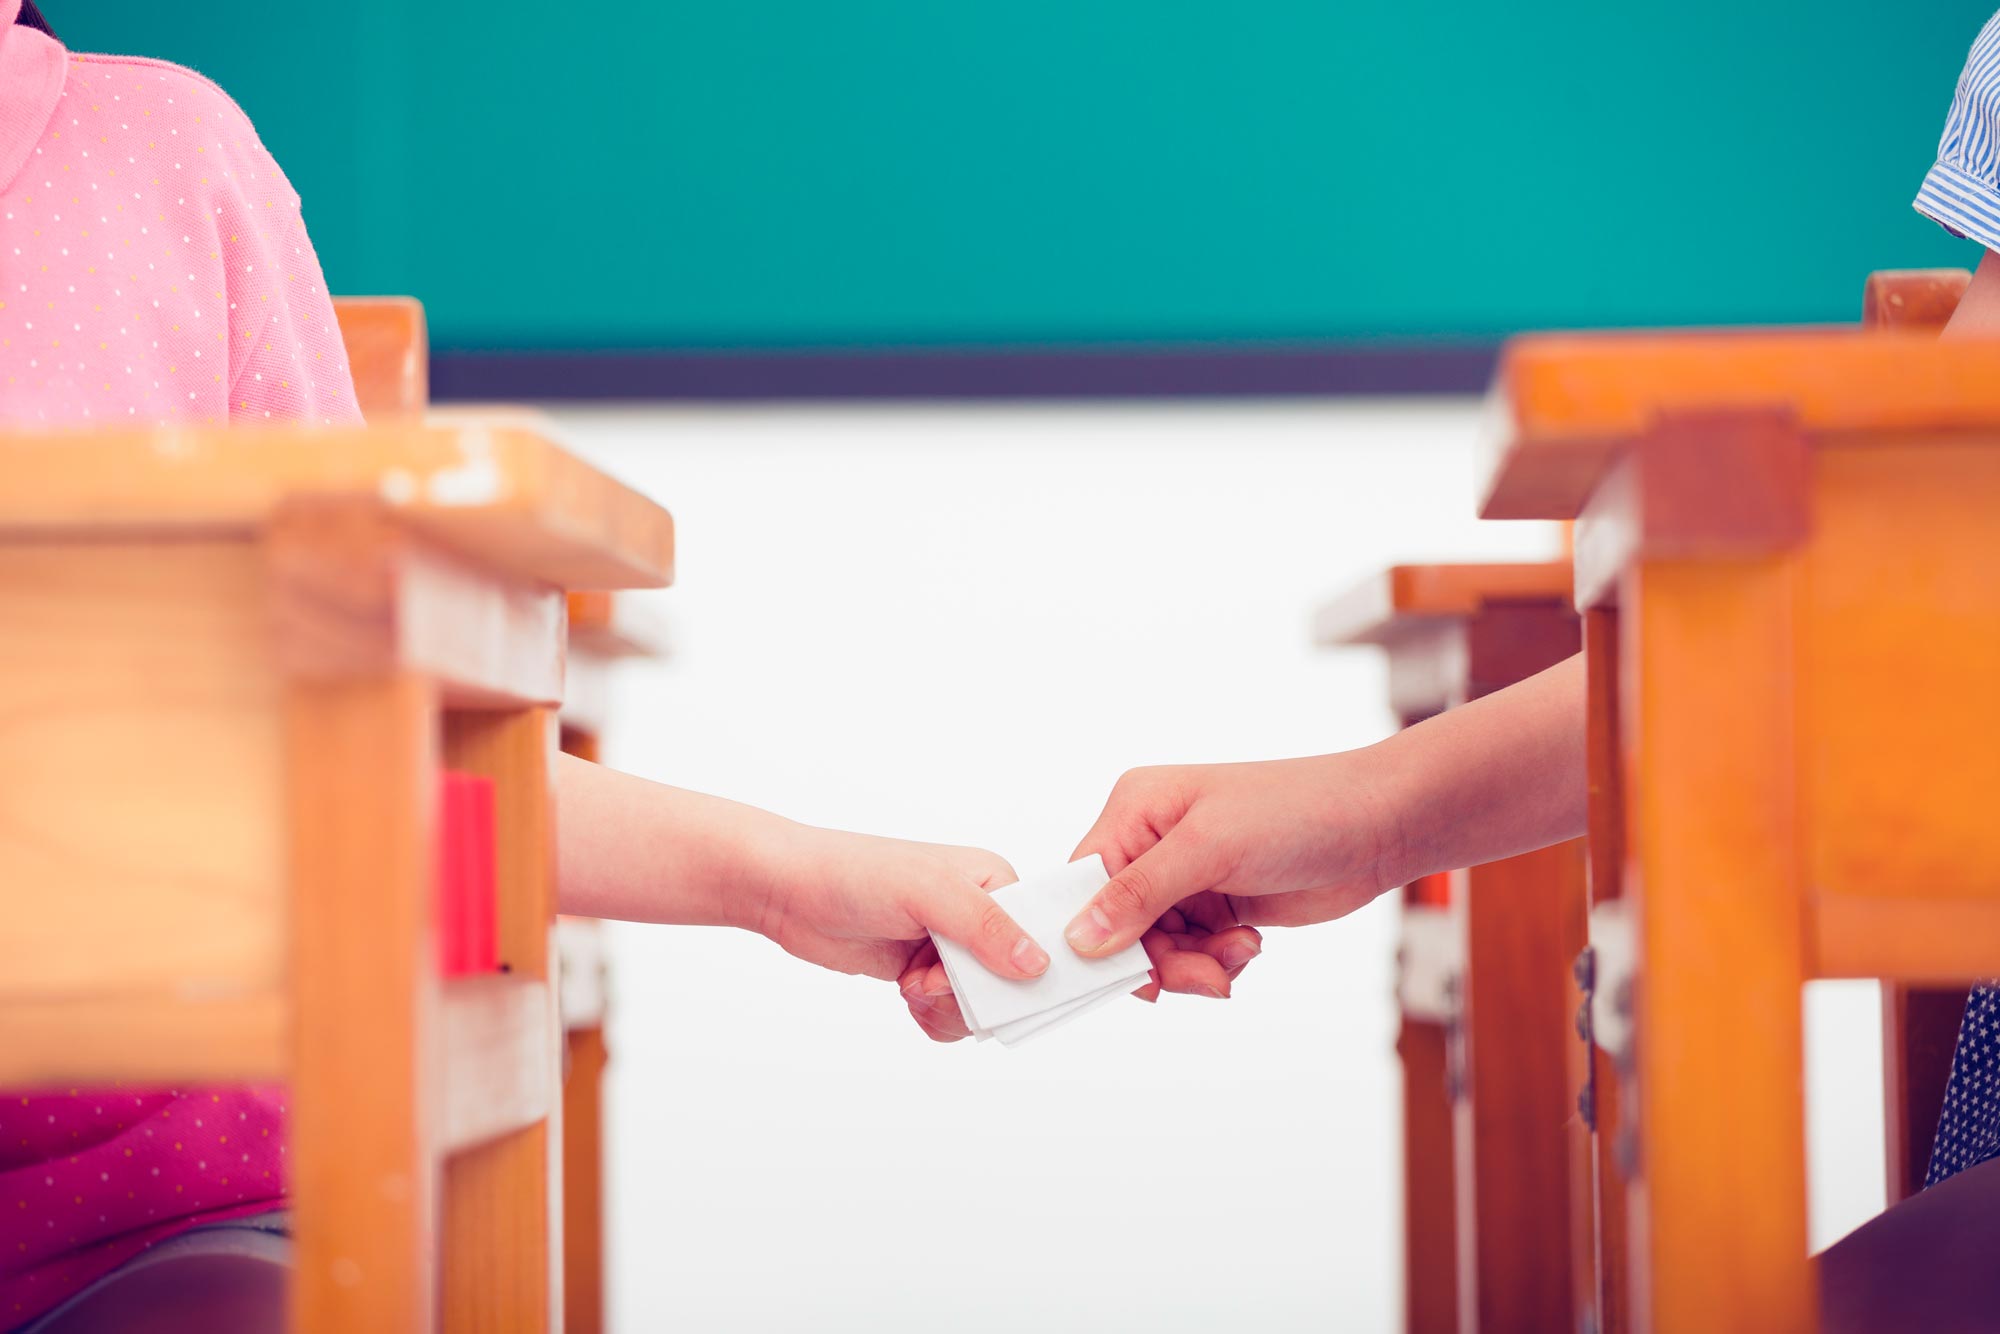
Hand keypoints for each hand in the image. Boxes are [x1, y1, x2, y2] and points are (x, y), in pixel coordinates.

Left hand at [750, 827, 1040, 1006]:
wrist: (792, 892)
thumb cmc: (855, 873)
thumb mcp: (926, 891)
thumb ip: (984, 926)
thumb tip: (1037, 963)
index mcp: (994, 880)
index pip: (1038, 935)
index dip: (1018, 969)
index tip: (980, 980)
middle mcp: (980, 913)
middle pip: (1012, 981)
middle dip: (971, 994)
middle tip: (928, 981)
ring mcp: (952, 946)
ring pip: (982, 1004)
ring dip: (948, 1007)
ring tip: (912, 984)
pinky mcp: (926, 971)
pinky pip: (954, 1014)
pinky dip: (934, 1016)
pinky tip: (908, 995)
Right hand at [1062, 750, 1406, 963]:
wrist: (1377, 825)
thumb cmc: (1296, 812)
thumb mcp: (1209, 850)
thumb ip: (1140, 894)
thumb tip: (1078, 938)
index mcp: (1136, 809)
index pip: (1083, 881)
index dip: (1091, 932)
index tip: (1120, 975)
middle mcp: (1153, 842)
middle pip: (1118, 927)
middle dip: (1159, 959)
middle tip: (1203, 977)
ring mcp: (1186, 876)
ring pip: (1156, 948)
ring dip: (1194, 964)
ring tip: (1238, 954)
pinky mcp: (1217, 905)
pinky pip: (1192, 953)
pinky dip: (1217, 961)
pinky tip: (1250, 944)